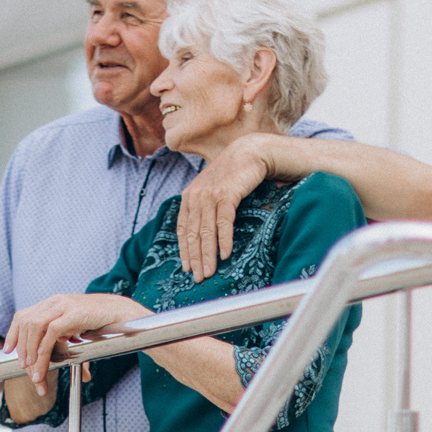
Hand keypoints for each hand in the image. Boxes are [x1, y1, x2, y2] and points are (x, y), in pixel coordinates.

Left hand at [3, 293, 147, 395]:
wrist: (124, 314)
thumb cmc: (104, 324)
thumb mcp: (80, 332)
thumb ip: (73, 348)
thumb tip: (81, 375)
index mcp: (53, 303)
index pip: (24, 315)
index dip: (13, 333)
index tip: (9, 351)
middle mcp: (54, 302)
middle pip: (25, 322)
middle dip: (21, 348)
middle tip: (24, 368)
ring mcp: (63, 306)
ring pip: (34, 327)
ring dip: (30, 351)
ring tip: (33, 370)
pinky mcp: (72, 314)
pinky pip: (50, 332)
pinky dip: (43, 350)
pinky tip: (42, 363)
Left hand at [177, 137, 272, 280]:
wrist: (248, 153)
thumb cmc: (232, 176)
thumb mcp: (212, 191)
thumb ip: (203, 208)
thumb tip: (203, 234)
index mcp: (189, 197)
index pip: (182, 229)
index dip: (184, 251)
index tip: (187, 269)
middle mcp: (196, 196)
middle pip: (193, 234)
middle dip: (195, 258)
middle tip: (198, 278)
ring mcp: (210, 195)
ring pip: (206, 231)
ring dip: (208, 254)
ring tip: (210, 272)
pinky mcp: (227, 194)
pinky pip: (223, 222)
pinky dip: (224, 240)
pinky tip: (225, 254)